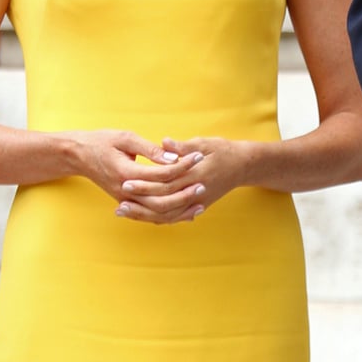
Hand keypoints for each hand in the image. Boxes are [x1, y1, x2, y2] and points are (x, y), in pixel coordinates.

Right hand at [64, 129, 203, 222]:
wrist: (79, 155)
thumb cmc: (102, 142)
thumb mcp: (126, 138)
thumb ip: (149, 149)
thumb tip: (173, 157)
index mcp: (127, 173)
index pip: (161, 174)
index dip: (182, 166)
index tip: (198, 156)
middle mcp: (126, 192)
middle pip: (161, 200)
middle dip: (184, 192)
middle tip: (204, 183)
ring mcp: (126, 200)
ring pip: (156, 213)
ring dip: (179, 210)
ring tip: (200, 202)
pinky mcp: (127, 202)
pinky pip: (149, 215)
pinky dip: (168, 216)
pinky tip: (184, 213)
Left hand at [115, 135, 243, 224]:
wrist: (243, 166)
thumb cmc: (223, 150)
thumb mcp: (205, 143)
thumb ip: (183, 146)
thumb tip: (163, 142)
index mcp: (196, 174)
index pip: (165, 182)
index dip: (145, 183)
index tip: (126, 180)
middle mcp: (195, 192)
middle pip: (162, 201)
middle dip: (139, 201)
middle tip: (118, 198)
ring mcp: (197, 202)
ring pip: (167, 215)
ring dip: (143, 214)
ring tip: (123, 210)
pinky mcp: (198, 206)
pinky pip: (174, 217)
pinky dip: (157, 218)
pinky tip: (142, 216)